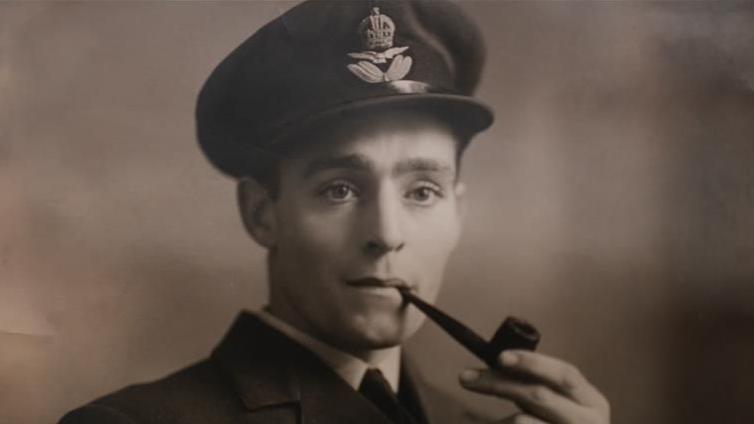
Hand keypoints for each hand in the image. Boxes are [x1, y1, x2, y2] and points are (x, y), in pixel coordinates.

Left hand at [458, 350, 609, 423]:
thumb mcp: (558, 405)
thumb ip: (535, 386)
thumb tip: (495, 364)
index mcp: (592, 402)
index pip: (564, 374)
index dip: (532, 362)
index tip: (499, 357)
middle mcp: (589, 422)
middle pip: (539, 396)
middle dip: (499, 383)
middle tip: (465, 377)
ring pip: (523, 421)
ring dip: (500, 418)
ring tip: (486, 419)